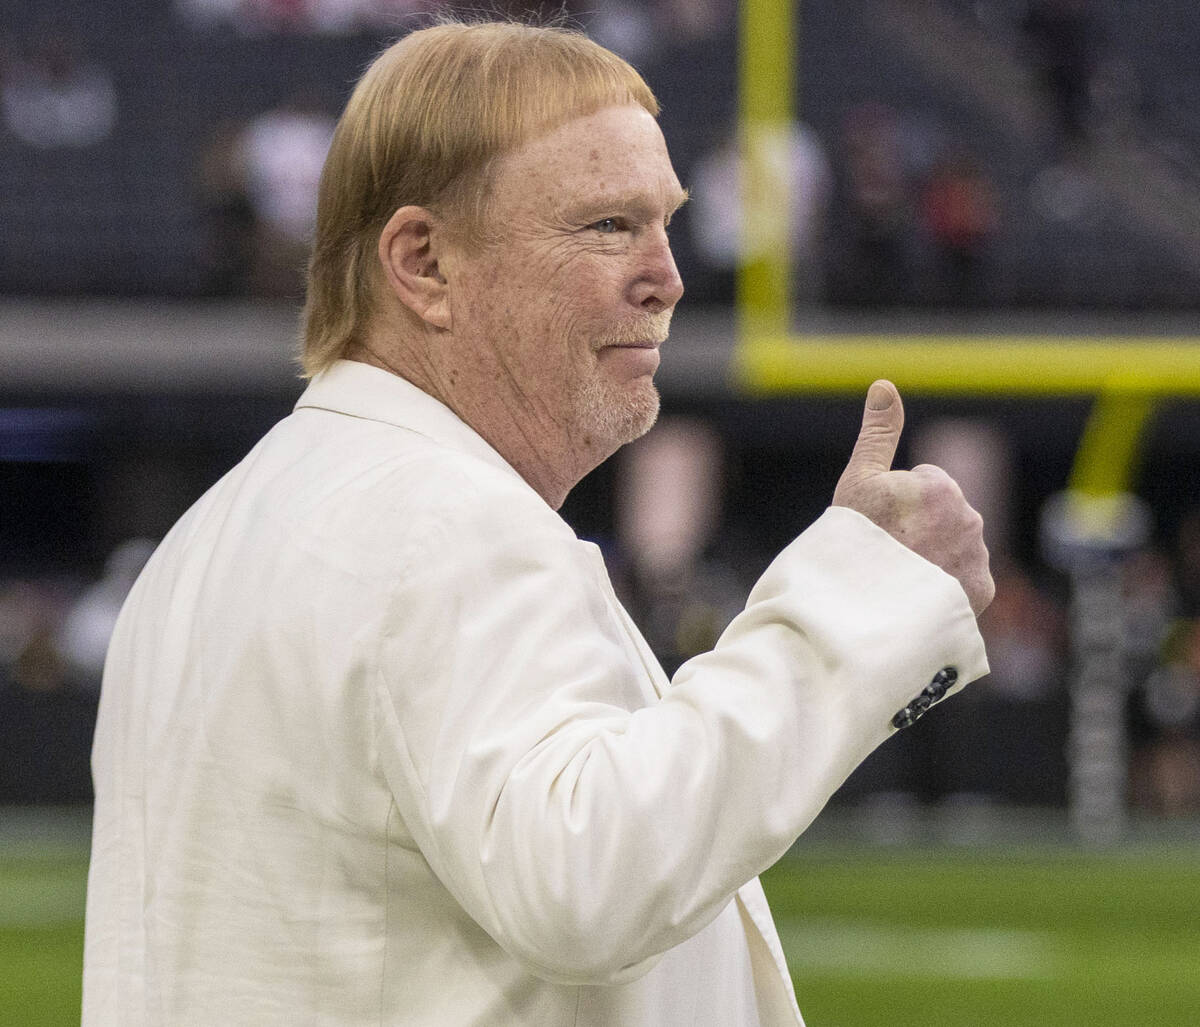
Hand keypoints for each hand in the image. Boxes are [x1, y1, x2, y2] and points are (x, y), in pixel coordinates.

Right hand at [832, 380, 994, 614]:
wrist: (864, 608)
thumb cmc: (855, 541)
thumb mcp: (858, 480)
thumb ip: (879, 432)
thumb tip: (885, 384)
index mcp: (940, 486)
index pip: (924, 487)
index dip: (896, 507)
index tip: (879, 529)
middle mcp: (969, 518)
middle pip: (943, 518)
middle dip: (921, 532)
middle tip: (888, 556)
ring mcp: (978, 556)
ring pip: (956, 548)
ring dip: (935, 559)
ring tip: (902, 580)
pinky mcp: (982, 591)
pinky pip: (966, 581)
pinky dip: (947, 588)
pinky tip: (920, 597)